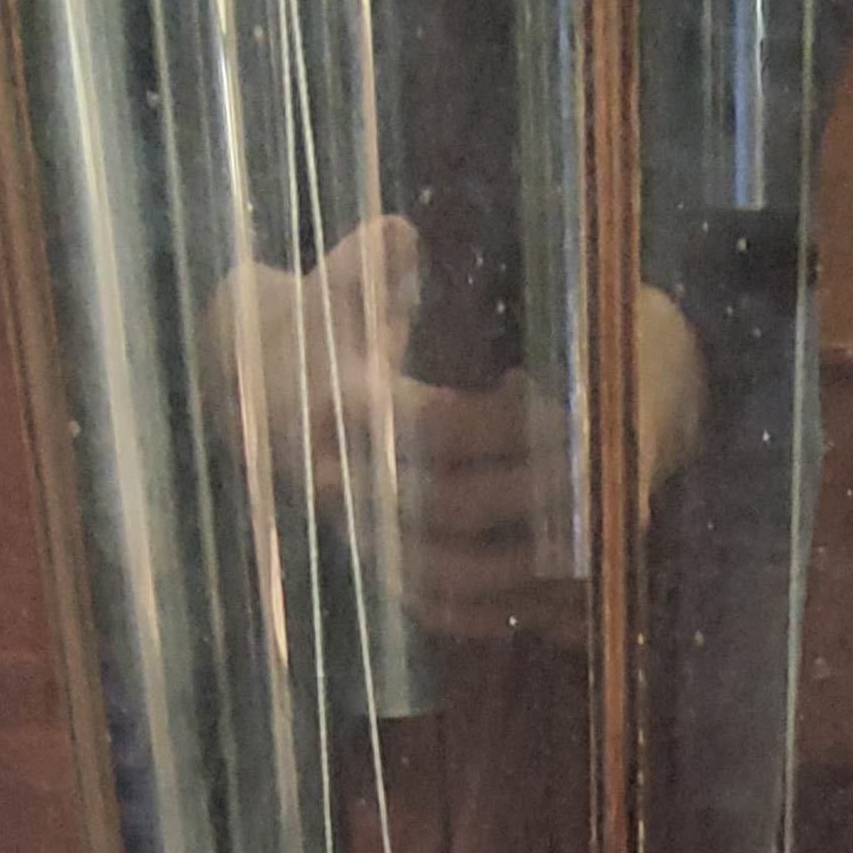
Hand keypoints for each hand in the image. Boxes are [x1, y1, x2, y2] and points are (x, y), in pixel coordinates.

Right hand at [207, 223, 709, 647]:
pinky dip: (490, 612)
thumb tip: (402, 240)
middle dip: (526, 493)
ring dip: (519, 565)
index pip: (431, 426)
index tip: (554, 403)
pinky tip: (543, 599)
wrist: (259, 391)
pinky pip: (433, 607)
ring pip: (444, 571)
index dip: (499, 423)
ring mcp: (360, 533)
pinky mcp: (373, 568)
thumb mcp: (339, 284)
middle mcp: (349, 481)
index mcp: (345, 408)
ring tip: (582, 539)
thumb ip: (372, 262)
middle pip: (448, 506)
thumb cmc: (319, 327)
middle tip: (594, 475)